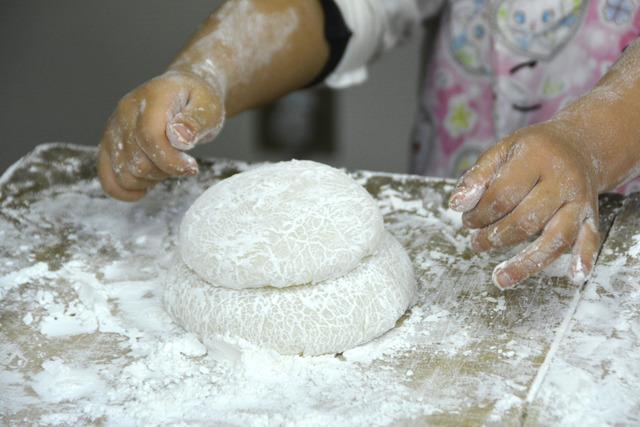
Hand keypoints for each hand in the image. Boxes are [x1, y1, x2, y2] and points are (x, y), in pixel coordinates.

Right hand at [97, 70, 224, 200]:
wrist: (182, 92)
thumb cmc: (197, 102)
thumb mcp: (208, 107)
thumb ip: (196, 122)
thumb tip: (180, 137)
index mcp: (151, 99)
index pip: (150, 137)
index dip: (170, 161)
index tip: (191, 168)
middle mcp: (125, 112)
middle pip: (137, 162)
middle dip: (165, 172)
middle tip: (182, 162)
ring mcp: (113, 129)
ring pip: (124, 175)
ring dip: (149, 180)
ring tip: (166, 166)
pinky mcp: (108, 145)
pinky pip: (108, 179)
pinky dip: (127, 190)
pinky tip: (148, 184)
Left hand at [449, 122, 599, 288]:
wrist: (578, 146)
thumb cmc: (530, 152)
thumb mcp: (501, 151)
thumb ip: (477, 176)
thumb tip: (457, 205)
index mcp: (537, 159)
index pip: (503, 195)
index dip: (479, 213)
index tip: (467, 221)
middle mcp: (563, 180)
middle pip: (527, 219)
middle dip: (496, 237)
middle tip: (477, 243)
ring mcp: (580, 201)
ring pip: (556, 237)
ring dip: (526, 262)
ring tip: (500, 278)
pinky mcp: (592, 216)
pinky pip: (591, 240)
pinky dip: (584, 259)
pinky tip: (575, 277)